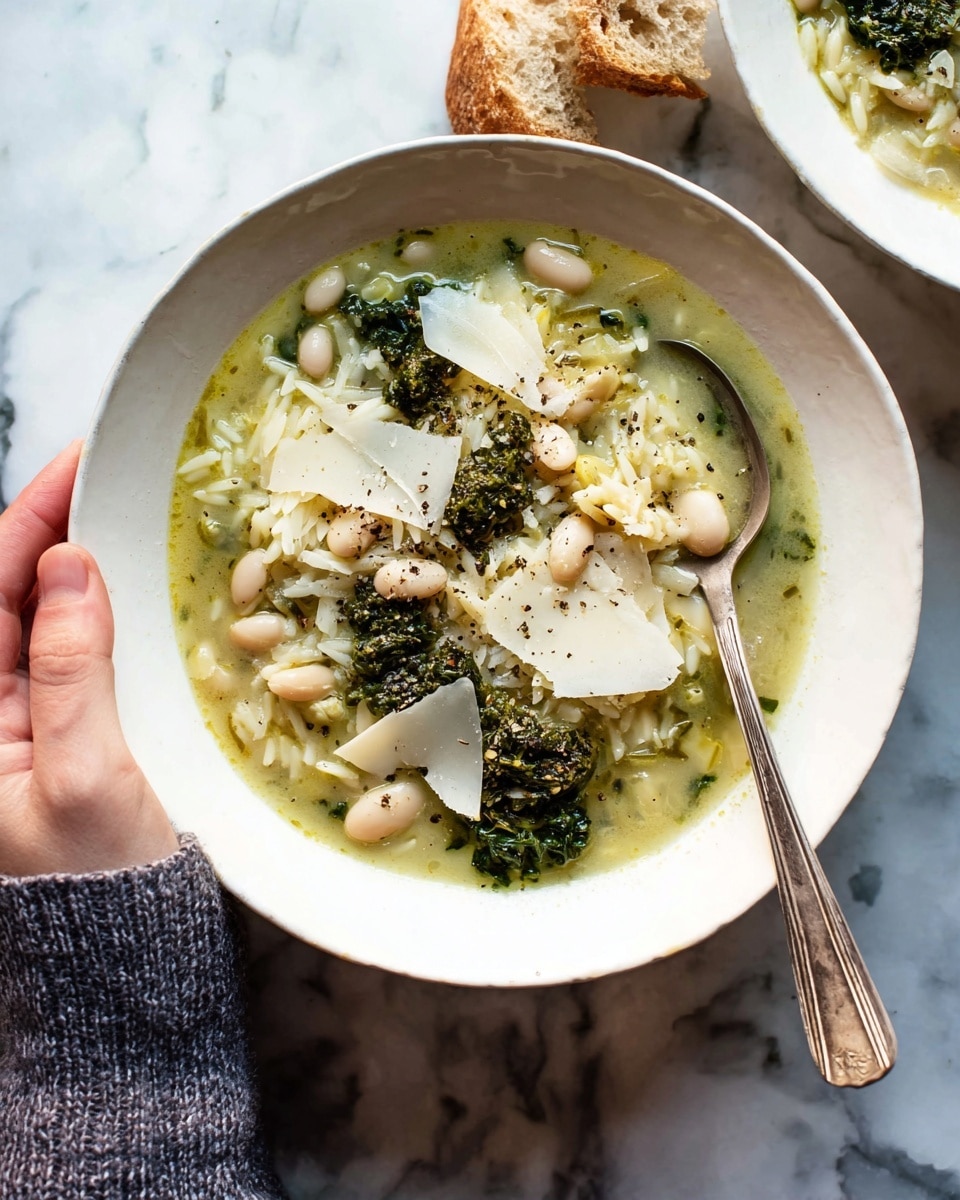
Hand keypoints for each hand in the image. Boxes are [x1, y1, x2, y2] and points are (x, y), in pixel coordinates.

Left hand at [0, 443, 178, 875]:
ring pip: (45, 619)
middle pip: (8, 597)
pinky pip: (77, 653)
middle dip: (51, 531)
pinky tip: (129, 587)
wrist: (124, 956)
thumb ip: (72, 672)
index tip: (72, 469)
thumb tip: (71, 571)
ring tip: (123, 516)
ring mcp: (25, 720)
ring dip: (79, 567)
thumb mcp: (84, 778)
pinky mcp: (66, 730)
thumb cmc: (97, 885)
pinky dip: (102, 613)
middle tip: (105, 476)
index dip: (25, 525)